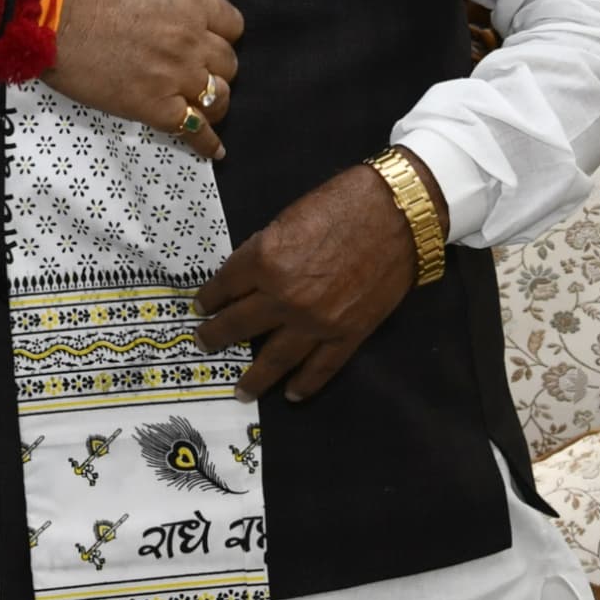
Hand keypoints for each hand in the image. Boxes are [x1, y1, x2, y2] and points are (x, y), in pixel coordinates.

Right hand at [46, 0, 241, 161]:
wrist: (56, 16)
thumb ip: (167, 6)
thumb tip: (165, 21)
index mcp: (189, 6)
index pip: (232, 26)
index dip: (223, 38)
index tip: (212, 44)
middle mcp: (191, 41)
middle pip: (228, 64)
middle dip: (215, 69)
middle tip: (196, 75)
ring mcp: (177, 76)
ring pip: (219, 98)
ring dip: (212, 103)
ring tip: (200, 108)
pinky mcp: (156, 107)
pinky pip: (195, 130)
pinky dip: (206, 143)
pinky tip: (213, 149)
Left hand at [194, 155, 442, 402]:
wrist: (398, 213)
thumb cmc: (342, 204)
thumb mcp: (286, 219)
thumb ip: (264, 251)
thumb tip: (248, 276)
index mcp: (264, 260)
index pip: (225, 286)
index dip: (209, 297)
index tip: (200, 306)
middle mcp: (284, 297)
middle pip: (239, 324)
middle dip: (217, 335)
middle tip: (204, 343)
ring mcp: (316, 322)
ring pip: (274, 358)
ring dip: (254, 377)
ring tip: (240, 390)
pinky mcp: (348, 334)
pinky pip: (321, 368)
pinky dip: (305, 384)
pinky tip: (292, 394)